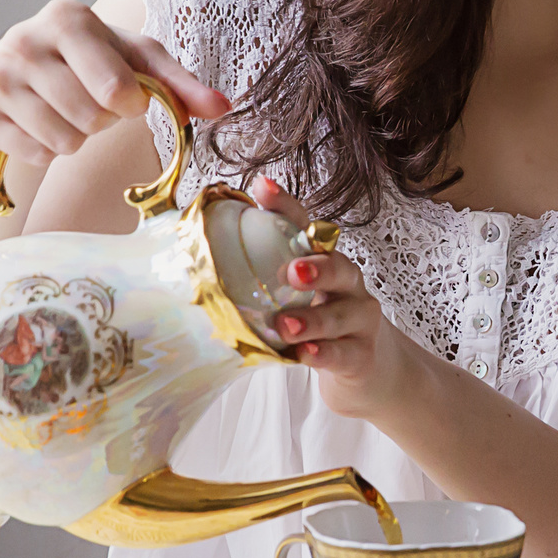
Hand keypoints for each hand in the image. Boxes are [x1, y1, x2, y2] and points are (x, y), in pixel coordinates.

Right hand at [0, 0, 229, 166]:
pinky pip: (31, 154)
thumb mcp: (144, 64)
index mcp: (66, 17)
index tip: (128, 97)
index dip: (131, 104)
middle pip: (88, 119)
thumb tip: (223, 107)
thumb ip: (183, 85)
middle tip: (94, 104)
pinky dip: (47, 151)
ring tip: (71, 112)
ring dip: (77, 138)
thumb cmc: (102, 62)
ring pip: (60, 140)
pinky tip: (44, 125)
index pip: (114, 88)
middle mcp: (21, 40)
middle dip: (103, 121)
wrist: (39, 70)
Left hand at [248, 177, 428, 421]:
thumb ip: (258, 281)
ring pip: (341, 315)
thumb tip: (193, 263)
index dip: (287, 208)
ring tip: (285, 326)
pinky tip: (304, 355)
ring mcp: (359, 320)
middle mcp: (348, 285)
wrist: (363, 369)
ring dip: (313, 320)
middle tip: (292, 272)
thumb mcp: (291, 298)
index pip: (307, 228)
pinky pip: (344, 354)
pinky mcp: (362, 356)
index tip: (263, 188)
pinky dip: (323, 354)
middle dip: (318, 268)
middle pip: (341, 268)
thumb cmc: (316, 326)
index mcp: (325, 263)